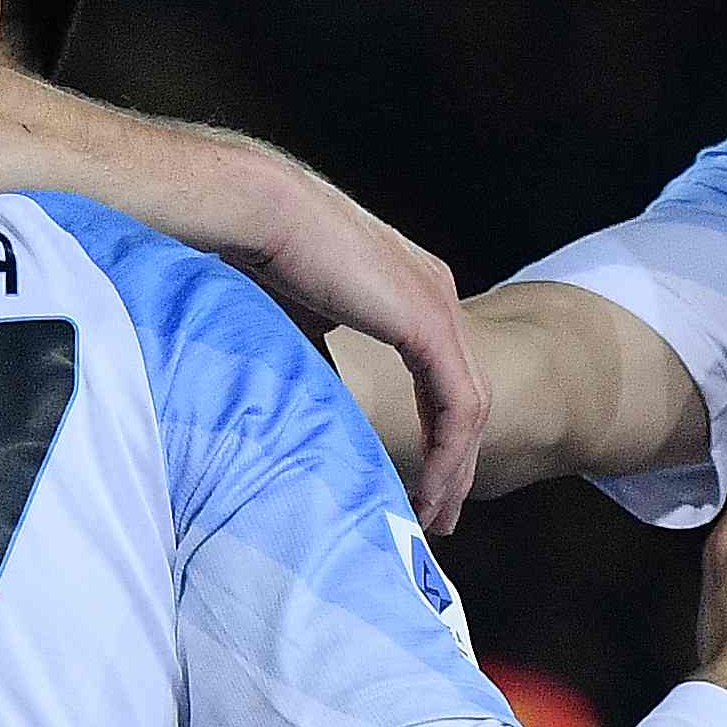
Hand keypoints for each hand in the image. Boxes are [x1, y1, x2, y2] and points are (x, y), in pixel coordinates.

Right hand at [182, 132, 486, 532]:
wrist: (256, 209)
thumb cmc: (256, 253)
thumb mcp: (298, 320)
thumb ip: (317, 356)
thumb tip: (303, 406)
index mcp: (406, 287)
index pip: (441, 373)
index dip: (436, 433)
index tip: (419, 480)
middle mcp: (435, 293)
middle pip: (465, 395)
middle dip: (457, 462)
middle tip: (441, 515)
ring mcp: (438, 306)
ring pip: (470, 407)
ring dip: (457, 469)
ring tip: (436, 517)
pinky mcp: (428, 323)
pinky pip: (459, 406)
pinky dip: (451, 455)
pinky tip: (434, 492)